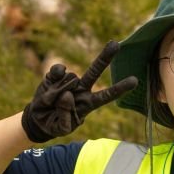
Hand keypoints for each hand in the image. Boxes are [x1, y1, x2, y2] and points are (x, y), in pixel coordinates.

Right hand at [21, 40, 137, 142]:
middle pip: (95, 71)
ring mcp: (69, 81)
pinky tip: (51, 82)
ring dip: (60, 90)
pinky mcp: (56, 76)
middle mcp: (82, 89)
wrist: (38, 118)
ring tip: (51, 102)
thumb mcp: (61, 128)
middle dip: (105, 58)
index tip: (135, 81)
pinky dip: (55, 74)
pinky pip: (59, 70)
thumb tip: (67, 94)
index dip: (119, 89)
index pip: (106, 96)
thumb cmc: (54, 125)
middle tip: (116, 44)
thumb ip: (66, 116)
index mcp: (88, 104)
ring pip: (71, 77)